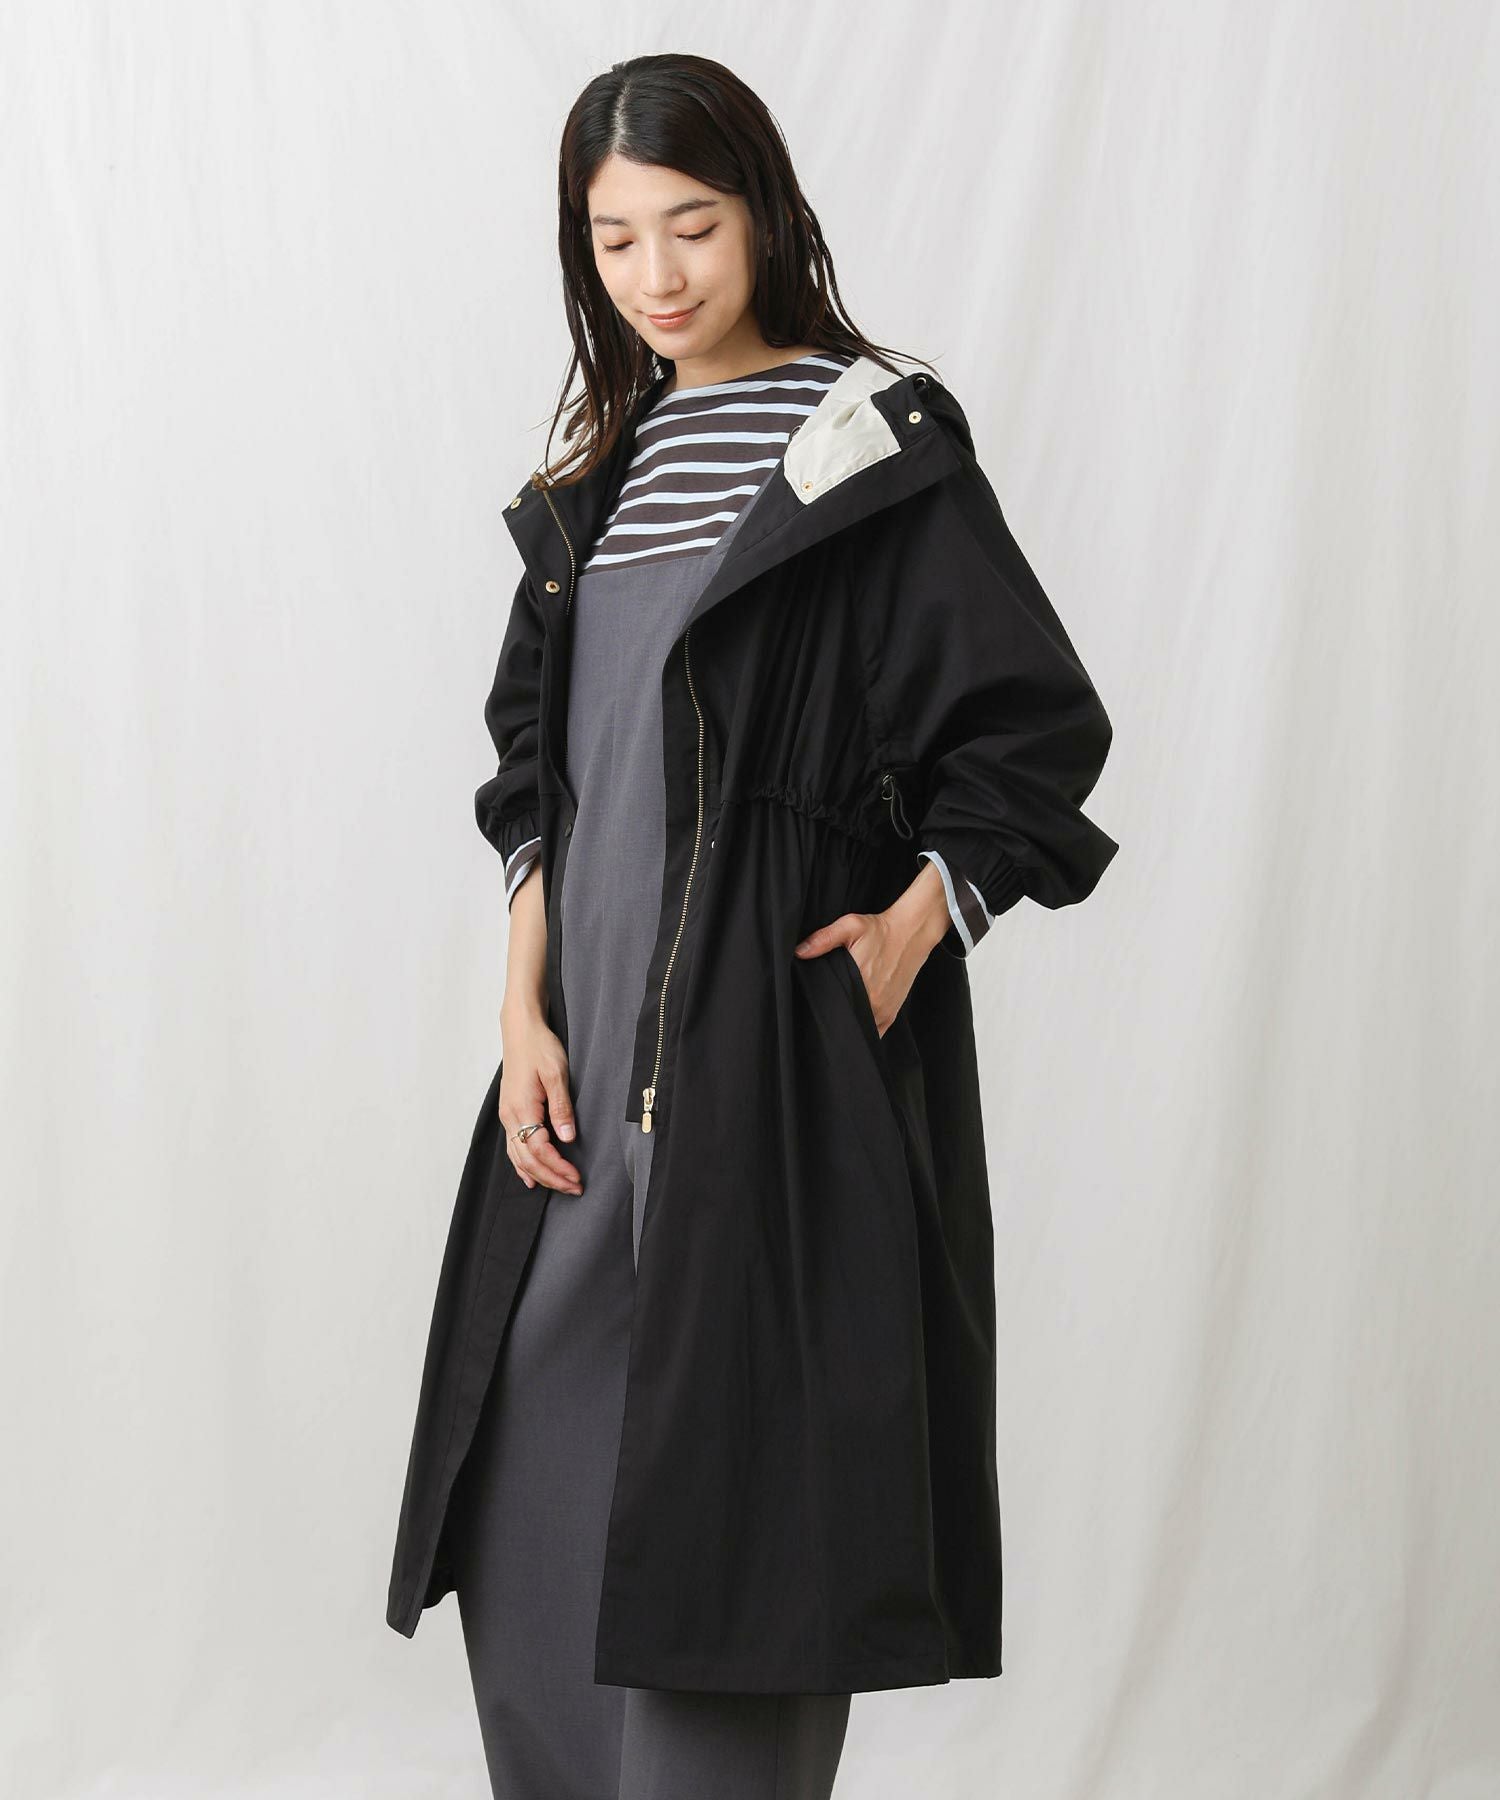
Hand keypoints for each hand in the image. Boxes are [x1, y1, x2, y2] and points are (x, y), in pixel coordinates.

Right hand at [497, 1004, 582, 1193]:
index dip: (558, 1168)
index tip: (577, 1178)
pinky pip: (513, 1147)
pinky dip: (522, 1165)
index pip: (540, 1150)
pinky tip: (530, 1176)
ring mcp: (507, 1116)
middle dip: (552, 1177)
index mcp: (522, 1108)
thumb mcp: (556, 1074)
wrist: (521, 1030)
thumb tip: (567, 1138)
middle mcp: (510, 1116)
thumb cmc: (540, 1047)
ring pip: (519, 1157)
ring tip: (560, 1186)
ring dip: (540, 1174)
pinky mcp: (510, 1112)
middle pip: (528, 1160)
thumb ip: (562, 1108)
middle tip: (574, 1188)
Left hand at [793, 909, 921, 1037]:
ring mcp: (883, 1011)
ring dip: (848, 1026)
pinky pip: (874, 1033)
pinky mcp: (891, 1014)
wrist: (912, 933)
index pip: (832, 1008)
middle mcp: (873, 1002)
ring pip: (859, 1030)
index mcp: (859, 984)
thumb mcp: (850, 926)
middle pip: (844, 1021)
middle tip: (821, 1013)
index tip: (811, 1008)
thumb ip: (824, 939)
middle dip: (832, 1019)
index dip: (820, 1011)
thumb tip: (799, 951)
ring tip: (837, 1017)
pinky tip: (853, 1022)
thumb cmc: (880, 930)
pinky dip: (863, 1030)